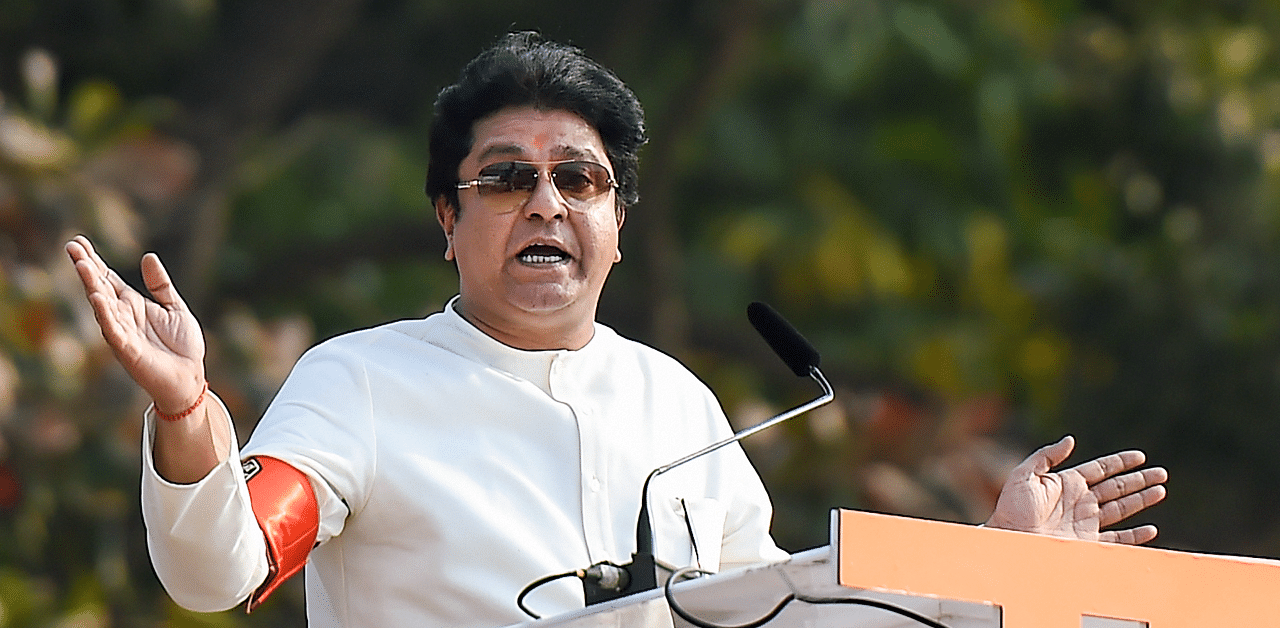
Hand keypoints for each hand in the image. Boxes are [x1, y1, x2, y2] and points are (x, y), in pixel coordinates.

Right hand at [66, 236, 205, 414]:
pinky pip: (113, 330)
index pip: (108, 278)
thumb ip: (160, 285)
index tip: (78, 242)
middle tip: (71, 246)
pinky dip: (105, 314)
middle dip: (86, 268)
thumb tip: (148, 257)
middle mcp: (122, 316)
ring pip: (102, 306)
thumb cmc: (182, 346)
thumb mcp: (175, 308)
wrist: (190, 377)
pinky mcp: (128, 350)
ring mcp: (122, 333)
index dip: (94, 261)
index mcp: (132, 305)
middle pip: (100, 287)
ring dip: (92, 285)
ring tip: (82, 265)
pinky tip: (97, 298)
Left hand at [984, 435, 1167, 543]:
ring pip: (1121, 509)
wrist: (1008, 540)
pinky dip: (1135, 535)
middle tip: (1162, 473)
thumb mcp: (1024, 476)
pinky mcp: (1087, 543)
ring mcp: (1085, 522)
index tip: (1141, 456)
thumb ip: (1046, 456)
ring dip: (1142, 501)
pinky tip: (1150, 529)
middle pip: (1117, 487)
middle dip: (1140, 480)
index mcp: (1067, 483)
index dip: (1121, 462)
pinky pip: (1117, 539)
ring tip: (1161, 491)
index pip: (1101, 469)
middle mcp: (1080, 501)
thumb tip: (1069, 440)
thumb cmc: (1011, 508)